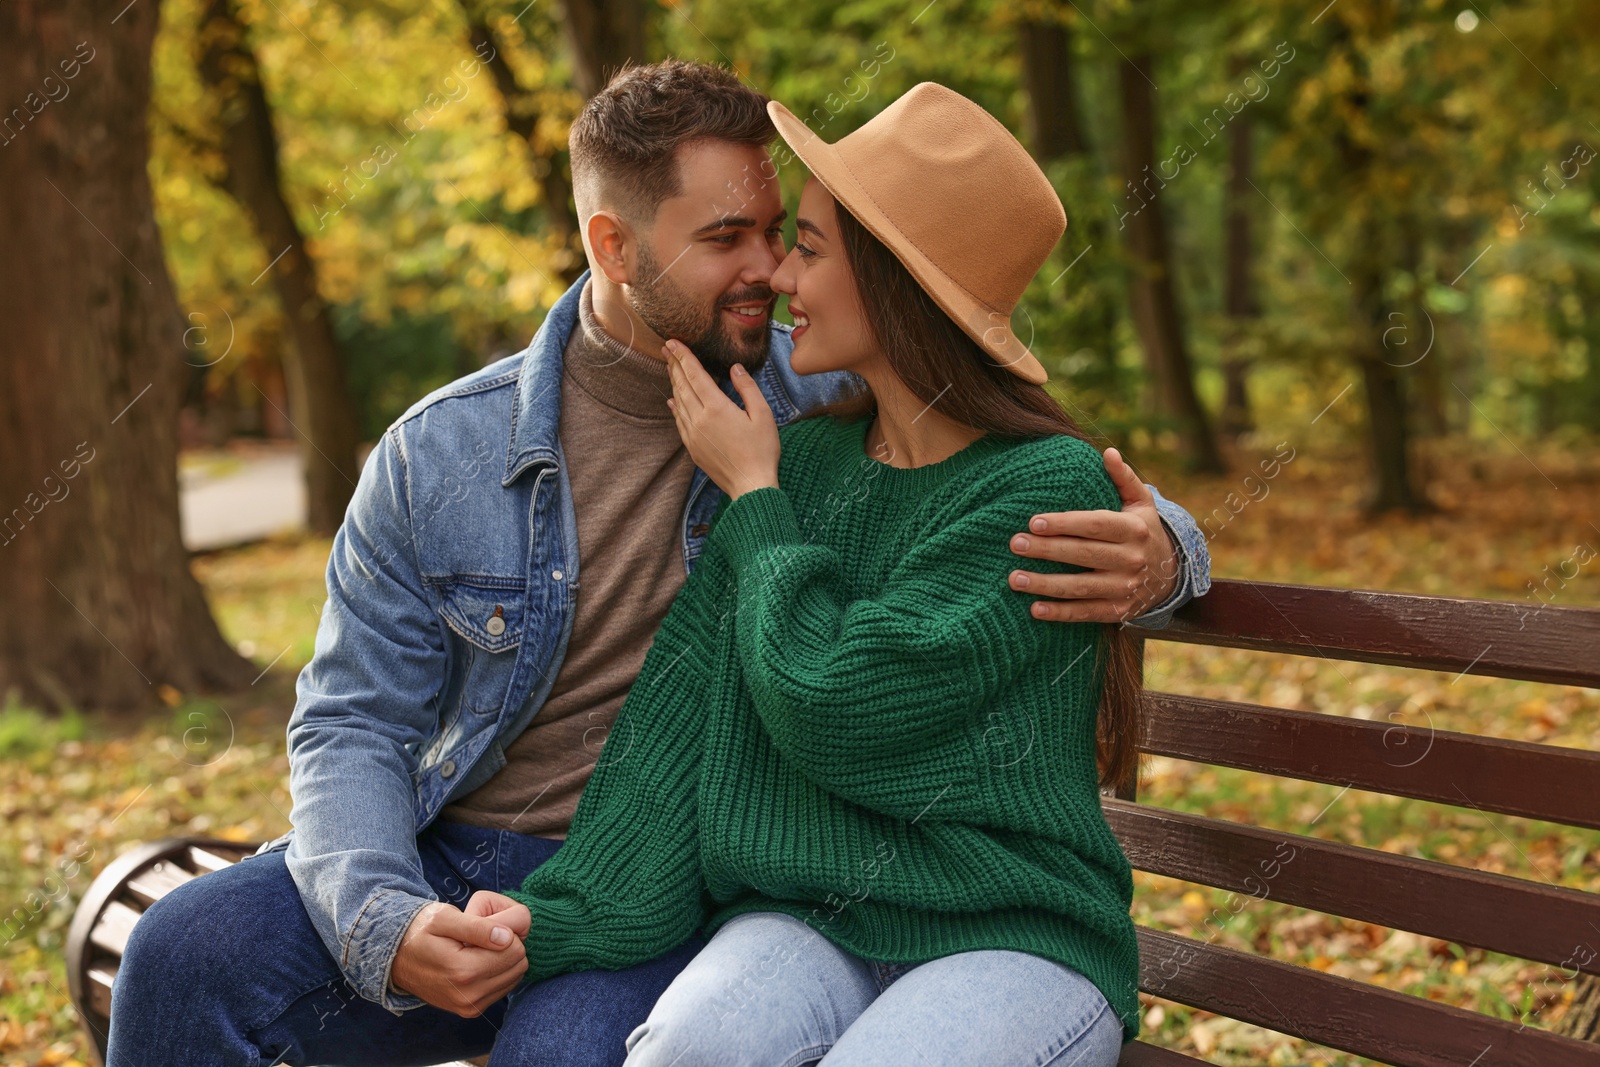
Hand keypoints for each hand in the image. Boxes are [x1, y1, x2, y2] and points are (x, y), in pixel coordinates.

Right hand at [389, 896, 529, 1016]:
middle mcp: (469, 996)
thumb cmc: (420, 931)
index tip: (487, 925)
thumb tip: (507, 937)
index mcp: (463, 971)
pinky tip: (478, 961)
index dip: (506, 931)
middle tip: (485, 935)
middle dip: (509, 946)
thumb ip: (478, 927)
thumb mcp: (444, 918)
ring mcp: (470, 1007)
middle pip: (518, 964)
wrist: (395, 959)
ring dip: (504, 960)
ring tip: (480, 948)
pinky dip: (497, 973)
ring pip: (514, 977)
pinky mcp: (471, 1011)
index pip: (514, 949)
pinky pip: (503, 988)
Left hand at [664, 339, 779, 498]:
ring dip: (674, 383)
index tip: (673, 342)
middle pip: (683, 386)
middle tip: (666, 349)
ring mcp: (693, 434)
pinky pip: (679, 421)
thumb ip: (747, 388)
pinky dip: (675, 407)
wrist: (750, 485)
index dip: (684, 357)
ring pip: (679, 402)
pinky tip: (672, 400)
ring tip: (670, 368)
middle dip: (674, 365)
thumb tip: (735, 368)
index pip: (695, 375)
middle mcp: (700, 419)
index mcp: (717, 407)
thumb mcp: (762, 415)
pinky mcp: (692, 448)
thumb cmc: (761, 450)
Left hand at [1007, 447, 1179, 623]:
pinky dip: (1060, 613)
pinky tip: (1034, 609)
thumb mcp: (1141, 502)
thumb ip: (1123, 478)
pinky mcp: (1118, 611)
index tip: (1033, 522)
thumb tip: (1107, 452)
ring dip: (1045, 584)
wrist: (1170, 574)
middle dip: (1046, 550)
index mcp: (1134, 529)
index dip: (1064, 524)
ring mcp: (1125, 588)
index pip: (1095, 525)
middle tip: (1015, 544)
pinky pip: (1086, 613)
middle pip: (1083, 555)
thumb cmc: (1143, 530)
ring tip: (1014, 578)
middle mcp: (1132, 560)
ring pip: (1080, 587)